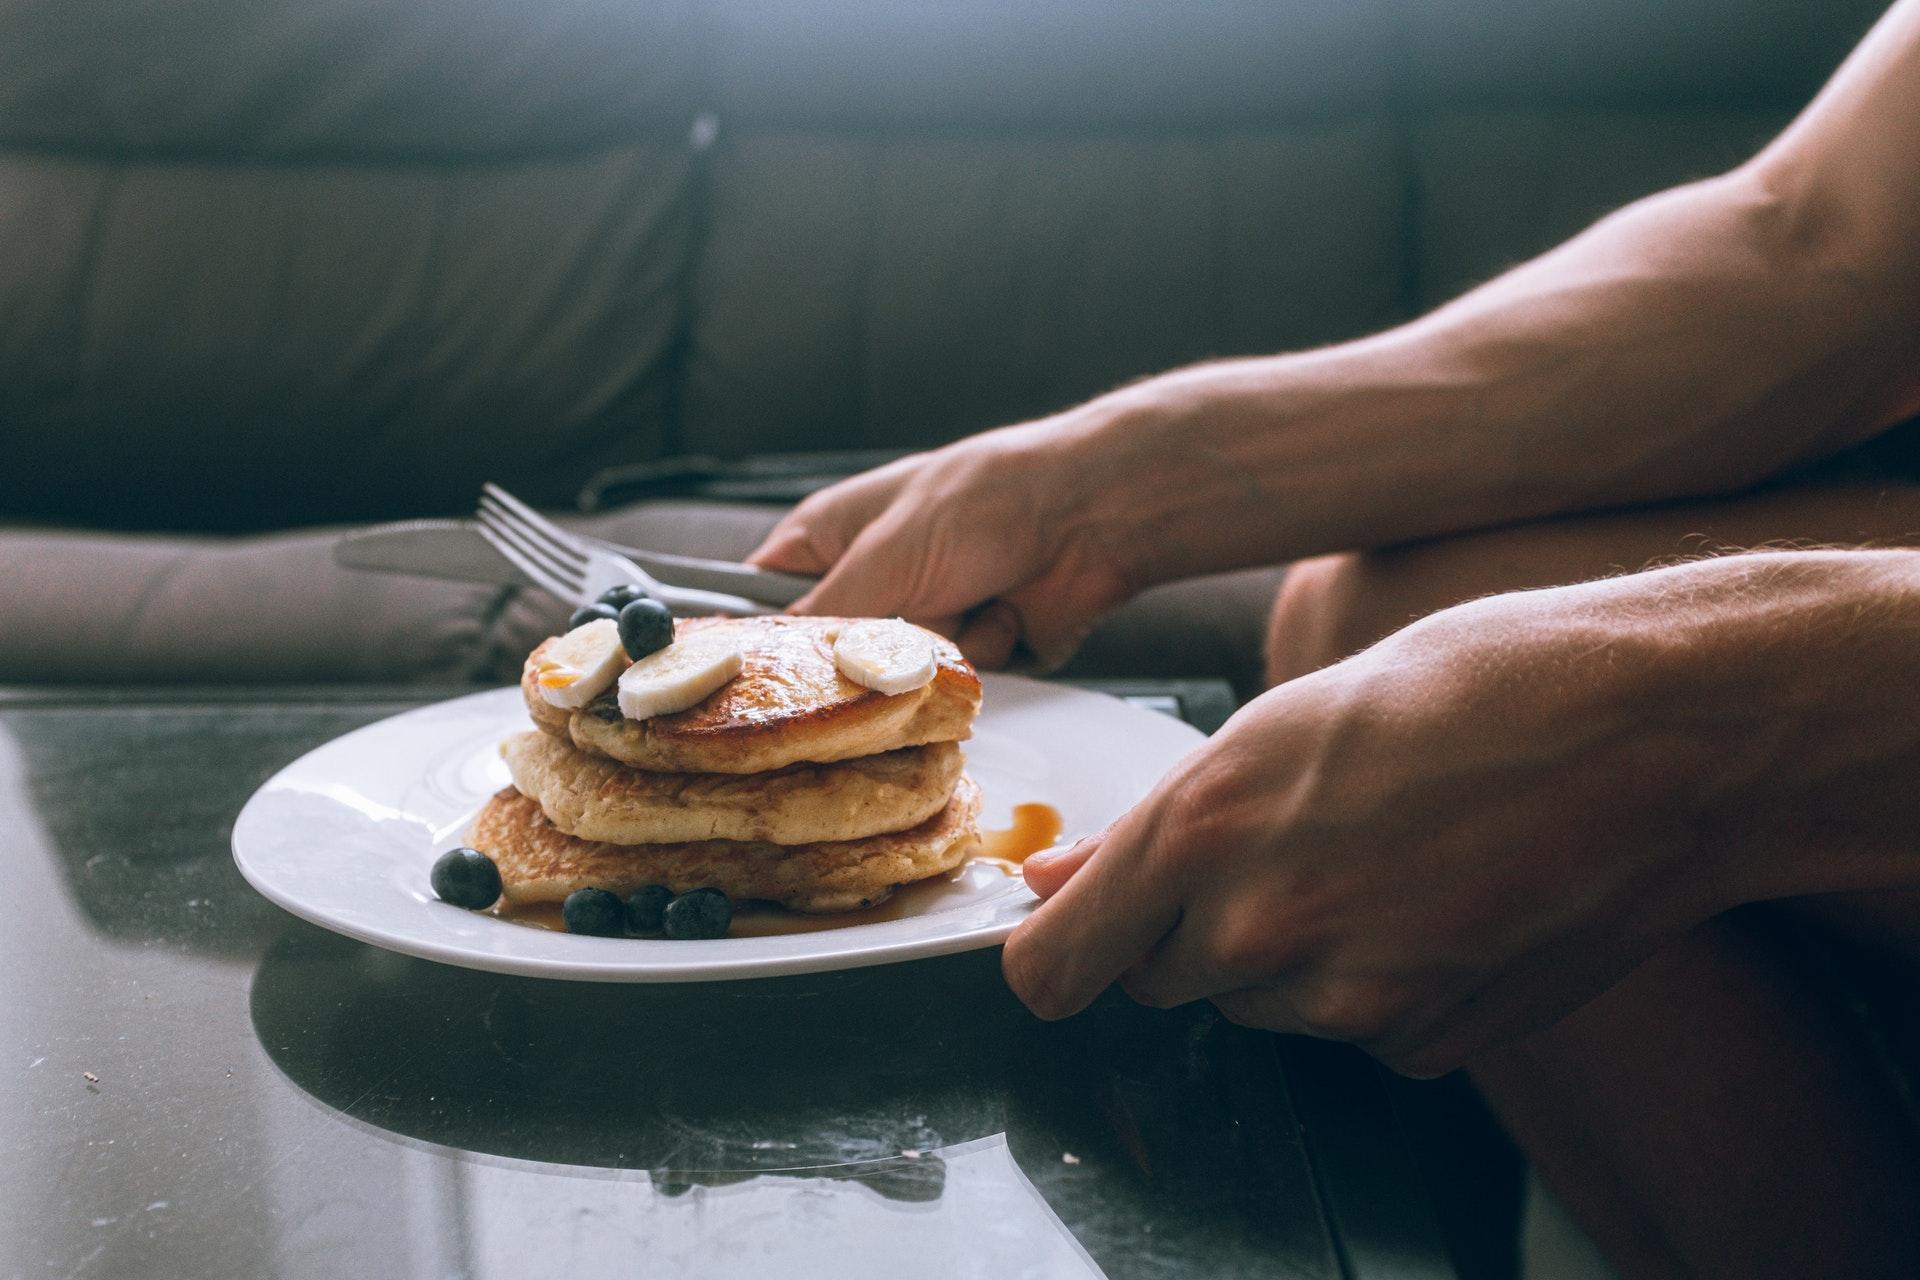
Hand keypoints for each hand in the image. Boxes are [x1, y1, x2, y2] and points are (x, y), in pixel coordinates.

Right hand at [746, 414, 1142, 669]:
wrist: (1090, 515)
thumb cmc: (983, 501)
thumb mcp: (883, 557)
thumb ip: (822, 618)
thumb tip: (776, 664)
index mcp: (832, 538)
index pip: (761, 599)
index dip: (764, 641)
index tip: (765, 674)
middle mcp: (875, 578)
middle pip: (836, 658)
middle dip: (877, 651)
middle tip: (902, 621)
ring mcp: (927, 613)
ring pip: (900, 680)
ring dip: (942, 645)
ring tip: (973, 594)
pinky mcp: (974, 645)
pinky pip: (955, 685)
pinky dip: (987, 649)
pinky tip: (1007, 608)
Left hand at [1001, 568, 1746, 1076]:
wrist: (1658, 734)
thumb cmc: (1479, 686)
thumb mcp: (1285, 720)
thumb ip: (1155, 828)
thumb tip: (1062, 879)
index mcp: (1205, 827)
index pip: (1052, 966)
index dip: (1053, 952)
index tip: (1067, 935)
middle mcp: (1260, 928)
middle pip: (1154, 981)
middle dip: (1186, 929)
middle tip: (1276, 846)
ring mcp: (1346, 1000)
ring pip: (1254, 1003)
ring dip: (1283, 954)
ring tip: (1376, 855)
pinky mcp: (1423, 1041)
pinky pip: (1349, 1031)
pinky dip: (1371, 985)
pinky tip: (1434, 903)